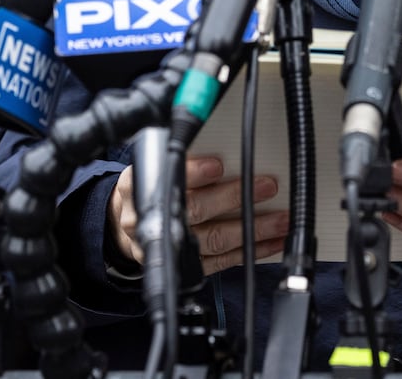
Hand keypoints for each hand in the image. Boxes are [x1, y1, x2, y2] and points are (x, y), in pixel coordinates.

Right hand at [106, 157, 287, 277]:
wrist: (121, 226)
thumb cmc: (146, 188)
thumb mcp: (148, 167)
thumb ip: (176, 158)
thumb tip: (216, 133)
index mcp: (139, 187)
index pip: (169, 179)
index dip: (194, 173)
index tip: (218, 165)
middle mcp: (153, 219)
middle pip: (195, 211)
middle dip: (234, 198)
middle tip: (266, 186)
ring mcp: (169, 247)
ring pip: (213, 240)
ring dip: (252, 230)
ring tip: (280, 220)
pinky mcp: (184, 268)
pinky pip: (221, 262)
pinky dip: (249, 252)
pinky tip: (270, 243)